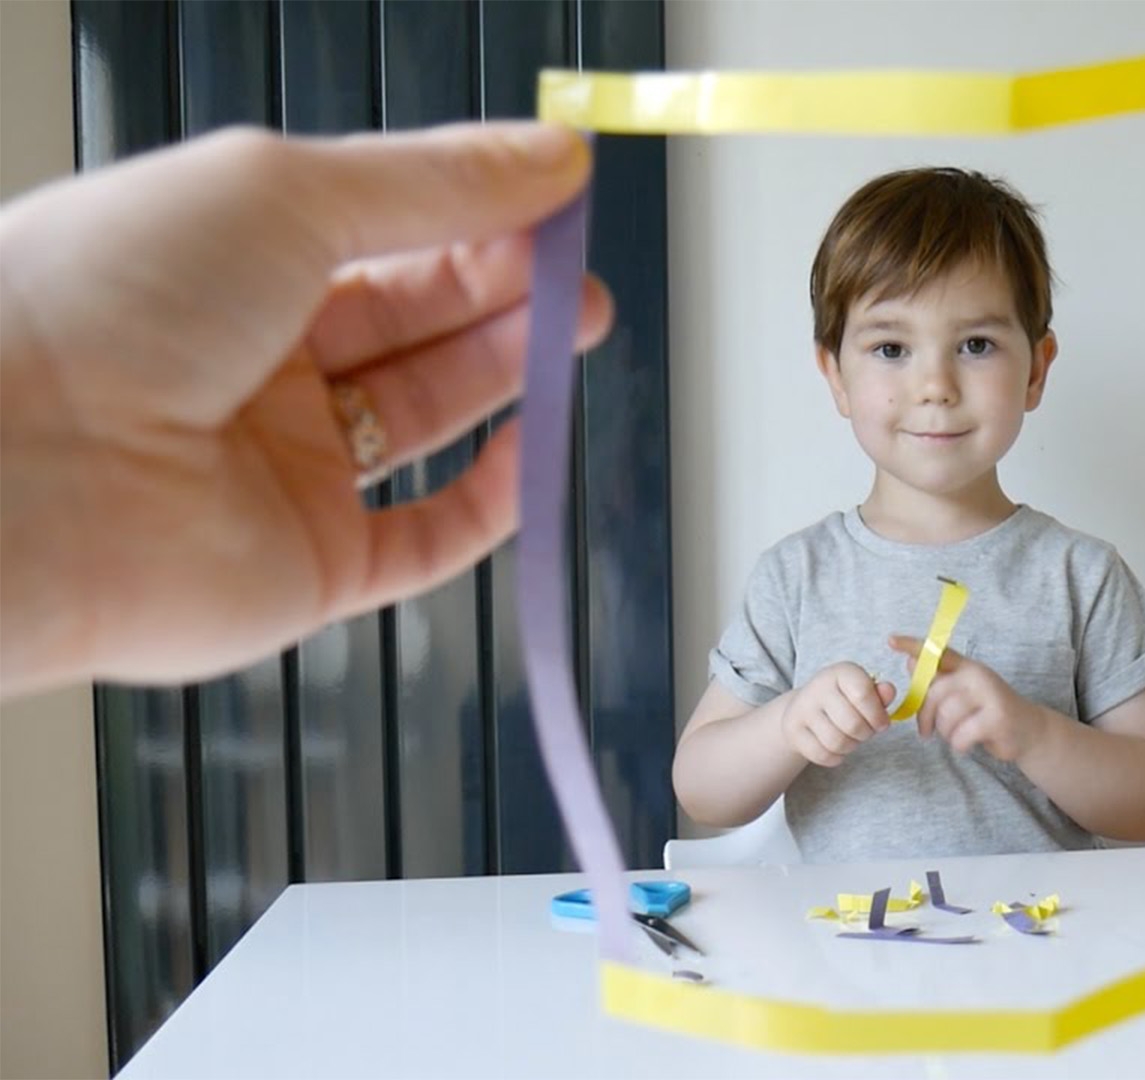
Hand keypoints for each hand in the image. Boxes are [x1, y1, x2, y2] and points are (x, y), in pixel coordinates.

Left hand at [0, 123, 611, 696]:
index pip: (387, 232)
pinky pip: (427, 539)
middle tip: (580, 267)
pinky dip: (494, 501)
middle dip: (508, 289)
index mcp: (230, 262)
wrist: (13, 465)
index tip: (560, 194)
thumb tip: (548, 157)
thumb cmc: (101, 302)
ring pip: (431, 418)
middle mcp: (255, 365)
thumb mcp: (287, 191)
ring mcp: (285, 470)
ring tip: (576, 325)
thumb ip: (436, 181)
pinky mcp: (310, 567)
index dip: (478, 213)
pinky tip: (531, 448)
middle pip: (419, 322)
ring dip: (511, 371)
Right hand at [780, 662, 896, 766]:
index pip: (863, 694)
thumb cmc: (845, 700)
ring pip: (837, 742)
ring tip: (851, 738)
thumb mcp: (864, 692)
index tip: (882, 723)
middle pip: (853, 724)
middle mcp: (818, 686)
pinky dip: (835, 757)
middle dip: (866, 734)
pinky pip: (822, 755)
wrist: (806, 707)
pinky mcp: (792, 730)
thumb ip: (880, 694)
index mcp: (841, 672)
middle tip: (866, 731)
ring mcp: (802, 708)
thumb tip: (889, 691)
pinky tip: (837, 748)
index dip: (877, 715)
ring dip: (851, 746)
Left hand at [888, 634, 1050, 761]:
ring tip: (954, 736)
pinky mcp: (997, 717)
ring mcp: (990, 694)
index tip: (890, 640)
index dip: (912, 645)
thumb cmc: (988, 712)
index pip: (937, 653)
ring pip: (947, 715)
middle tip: (925, 732)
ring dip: (945, 733)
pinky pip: (962, 734)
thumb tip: (910, 663)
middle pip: (935, 692)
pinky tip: (967, 743)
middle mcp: (978, 675)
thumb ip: (939, 680)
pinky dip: (959, 744)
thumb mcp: (964, 693)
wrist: (1027, 730)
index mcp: (966, 667)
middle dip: (925, 716)